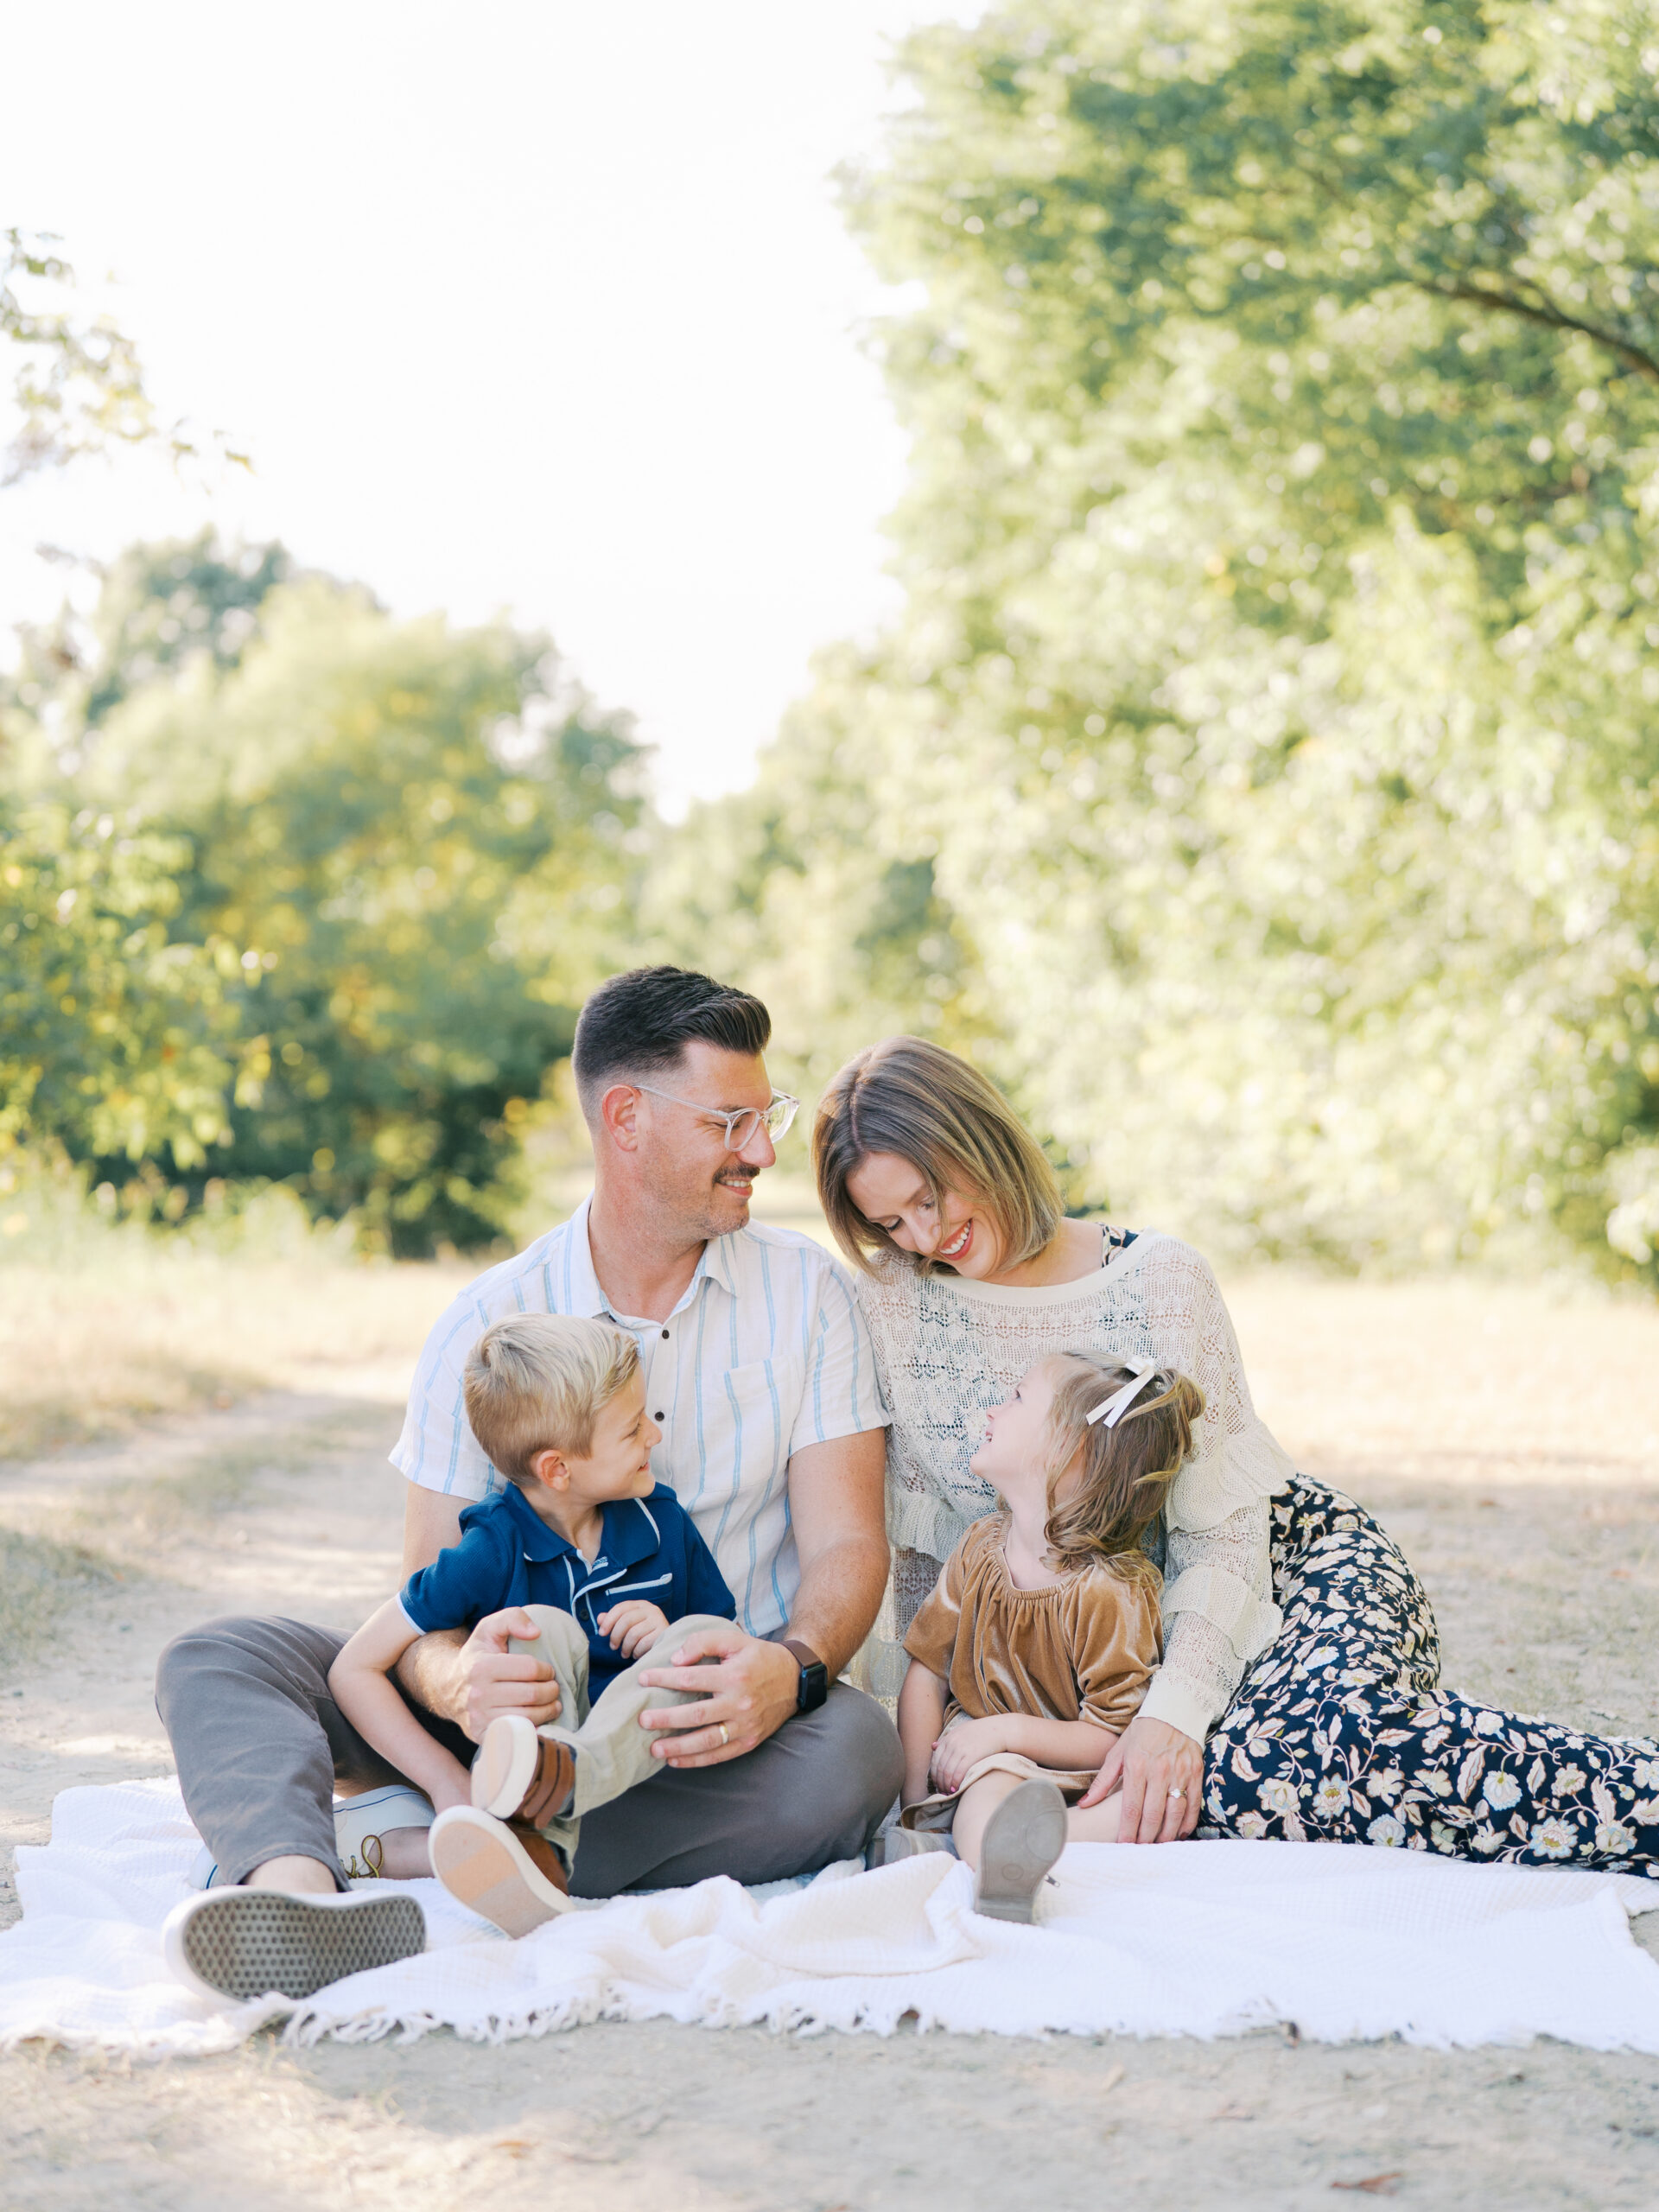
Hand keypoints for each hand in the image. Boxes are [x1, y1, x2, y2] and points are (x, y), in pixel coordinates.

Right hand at [457, 1608, 561, 1740]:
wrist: (449, 1689)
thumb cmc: (477, 1656)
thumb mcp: (489, 1628)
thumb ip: (513, 1618)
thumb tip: (536, 1632)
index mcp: (481, 1667)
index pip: (530, 1669)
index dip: (546, 1669)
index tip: (547, 1670)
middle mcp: (477, 1695)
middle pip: (532, 1695)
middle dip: (551, 1690)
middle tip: (553, 1687)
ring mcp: (479, 1719)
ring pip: (528, 1718)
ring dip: (549, 1710)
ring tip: (552, 1702)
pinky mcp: (483, 1737)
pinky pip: (518, 1735)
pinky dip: (535, 1728)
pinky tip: (539, 1718)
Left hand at [596, 1599, 669, 1658]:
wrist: (666, 1645)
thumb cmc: (643, 1635)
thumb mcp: (628, 1626)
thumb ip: (613, 1621)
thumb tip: (599, 1618)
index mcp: (640, 1605)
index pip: (621, 1608)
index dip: (608, 1620)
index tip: (601, 1633)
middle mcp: (651, 1609)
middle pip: (626, 1620)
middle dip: (615, 1636)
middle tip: (613, 1647)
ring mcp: (658, 1620)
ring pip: (633, 1634)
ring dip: (625, 1647)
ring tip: (624, 1653)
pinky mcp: (663, 1633)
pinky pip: (643, 1643)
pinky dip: (636, 1651)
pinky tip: (636, 1654)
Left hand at [636, 1626, 798, 1766]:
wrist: (795, 1679)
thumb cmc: (758, 1657)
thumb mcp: (734, 1640)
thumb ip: (703, 1641)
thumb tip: (676, 1660)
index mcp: (734, 1675)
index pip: (691, 1679)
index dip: (664, 1679)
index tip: (643, 1679)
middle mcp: (740, 1703)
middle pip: (695, 1714)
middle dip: (666, 1719)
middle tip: (643, 1720)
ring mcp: (745, 1725)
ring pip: (706, 1740)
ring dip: (678, 1747)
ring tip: (654, 1748)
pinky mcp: (749, 1741)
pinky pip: (719, 1755)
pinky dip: (696, 1761)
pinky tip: (675, 1761)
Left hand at [928, 1716, 1007, 1795]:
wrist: (1002, 1730)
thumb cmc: (983, 1732)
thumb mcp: (963, 1731)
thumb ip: (948, 1739)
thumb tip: (932, 1746)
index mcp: (949, 1736)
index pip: (935, 1759)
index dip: (934, 1774)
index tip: (938, 1783)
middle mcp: (953, 1742)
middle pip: (940, 1767)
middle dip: (939, 1782)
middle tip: (942, 1791)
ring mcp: (961, 1748)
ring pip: (947, 1772)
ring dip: (946, 1785)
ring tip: (949, 1793)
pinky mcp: (971, 1755)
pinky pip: (958, 1773)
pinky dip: (955, 1783)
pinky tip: (956, 1790)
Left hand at [1076, 1714, 1202, 1842]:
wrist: (1172, 1711)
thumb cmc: (1141, 1734)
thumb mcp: (1118, 1752)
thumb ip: (1102, 1781)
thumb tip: (1085, 1804)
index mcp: (1137, 1766)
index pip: (1131, 1808)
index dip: (1127, 1831)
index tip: (1122, 1846)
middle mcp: (1159, 1771)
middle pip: (1153, 1815)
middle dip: (1145, 1837)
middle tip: (1139, 1851)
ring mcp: (1180, 1772)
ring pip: (1175, 1813)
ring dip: (1166, 1834)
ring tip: (1157, 1846)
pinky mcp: (1196, 1773)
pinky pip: (1193, 1805)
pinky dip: (1187, 1823)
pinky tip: (1179, 1833)